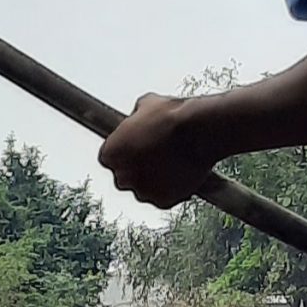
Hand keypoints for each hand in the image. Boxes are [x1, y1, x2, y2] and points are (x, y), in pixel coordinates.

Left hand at [99, 92, 215, 208]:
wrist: (198, 131)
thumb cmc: (172, 117)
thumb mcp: (146, 105)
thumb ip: (136, 118)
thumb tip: (140, 117)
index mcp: (111, 153)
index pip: (108, 158)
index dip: (123, 153)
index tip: (133, 148)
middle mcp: (123, 176)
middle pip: (124, 177)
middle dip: (135, 169)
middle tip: (153, 156)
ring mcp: (143, 191)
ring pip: (144, 189)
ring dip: (153, 180)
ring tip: (170, 164)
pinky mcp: (164, 201)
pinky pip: (163, 198)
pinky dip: (170, 190)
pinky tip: (180, 174)